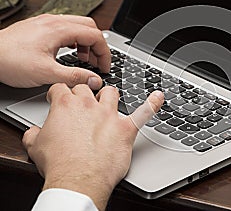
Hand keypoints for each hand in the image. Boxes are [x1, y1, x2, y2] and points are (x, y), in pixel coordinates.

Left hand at [0, 14, 110, 89]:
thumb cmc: (10, 61)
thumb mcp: (46, 73)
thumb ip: (75, 76)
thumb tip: (94, 79)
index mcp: (60, 29)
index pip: (95, 36)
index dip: (105, 53)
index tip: (104, 67)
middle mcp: (54, 21)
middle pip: (90, 27)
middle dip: (98, 45)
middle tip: (97, 63)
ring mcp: (46, 22)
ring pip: (78, 25)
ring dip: (86, 42)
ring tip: (84, 59)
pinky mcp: (40, 26)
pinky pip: (66, 27)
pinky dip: (74, 39)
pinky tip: (68, 52)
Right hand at [22, 84, 163, 210]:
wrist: (77, 180)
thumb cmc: (59, 164)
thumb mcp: (35, 146)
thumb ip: (34, 133)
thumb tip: (34, 132)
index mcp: (65, 105)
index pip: (62, 88)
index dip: (60, 94)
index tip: (60, 98)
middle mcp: (89, 105)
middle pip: (87, 89)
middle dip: (84, 95)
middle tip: (82, 106)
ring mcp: (109, 115)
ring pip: (111, 93)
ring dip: (108, 96)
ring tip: (106, 102)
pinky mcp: (126, 128)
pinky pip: (144, 112)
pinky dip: (153, 103)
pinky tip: (158, 97)